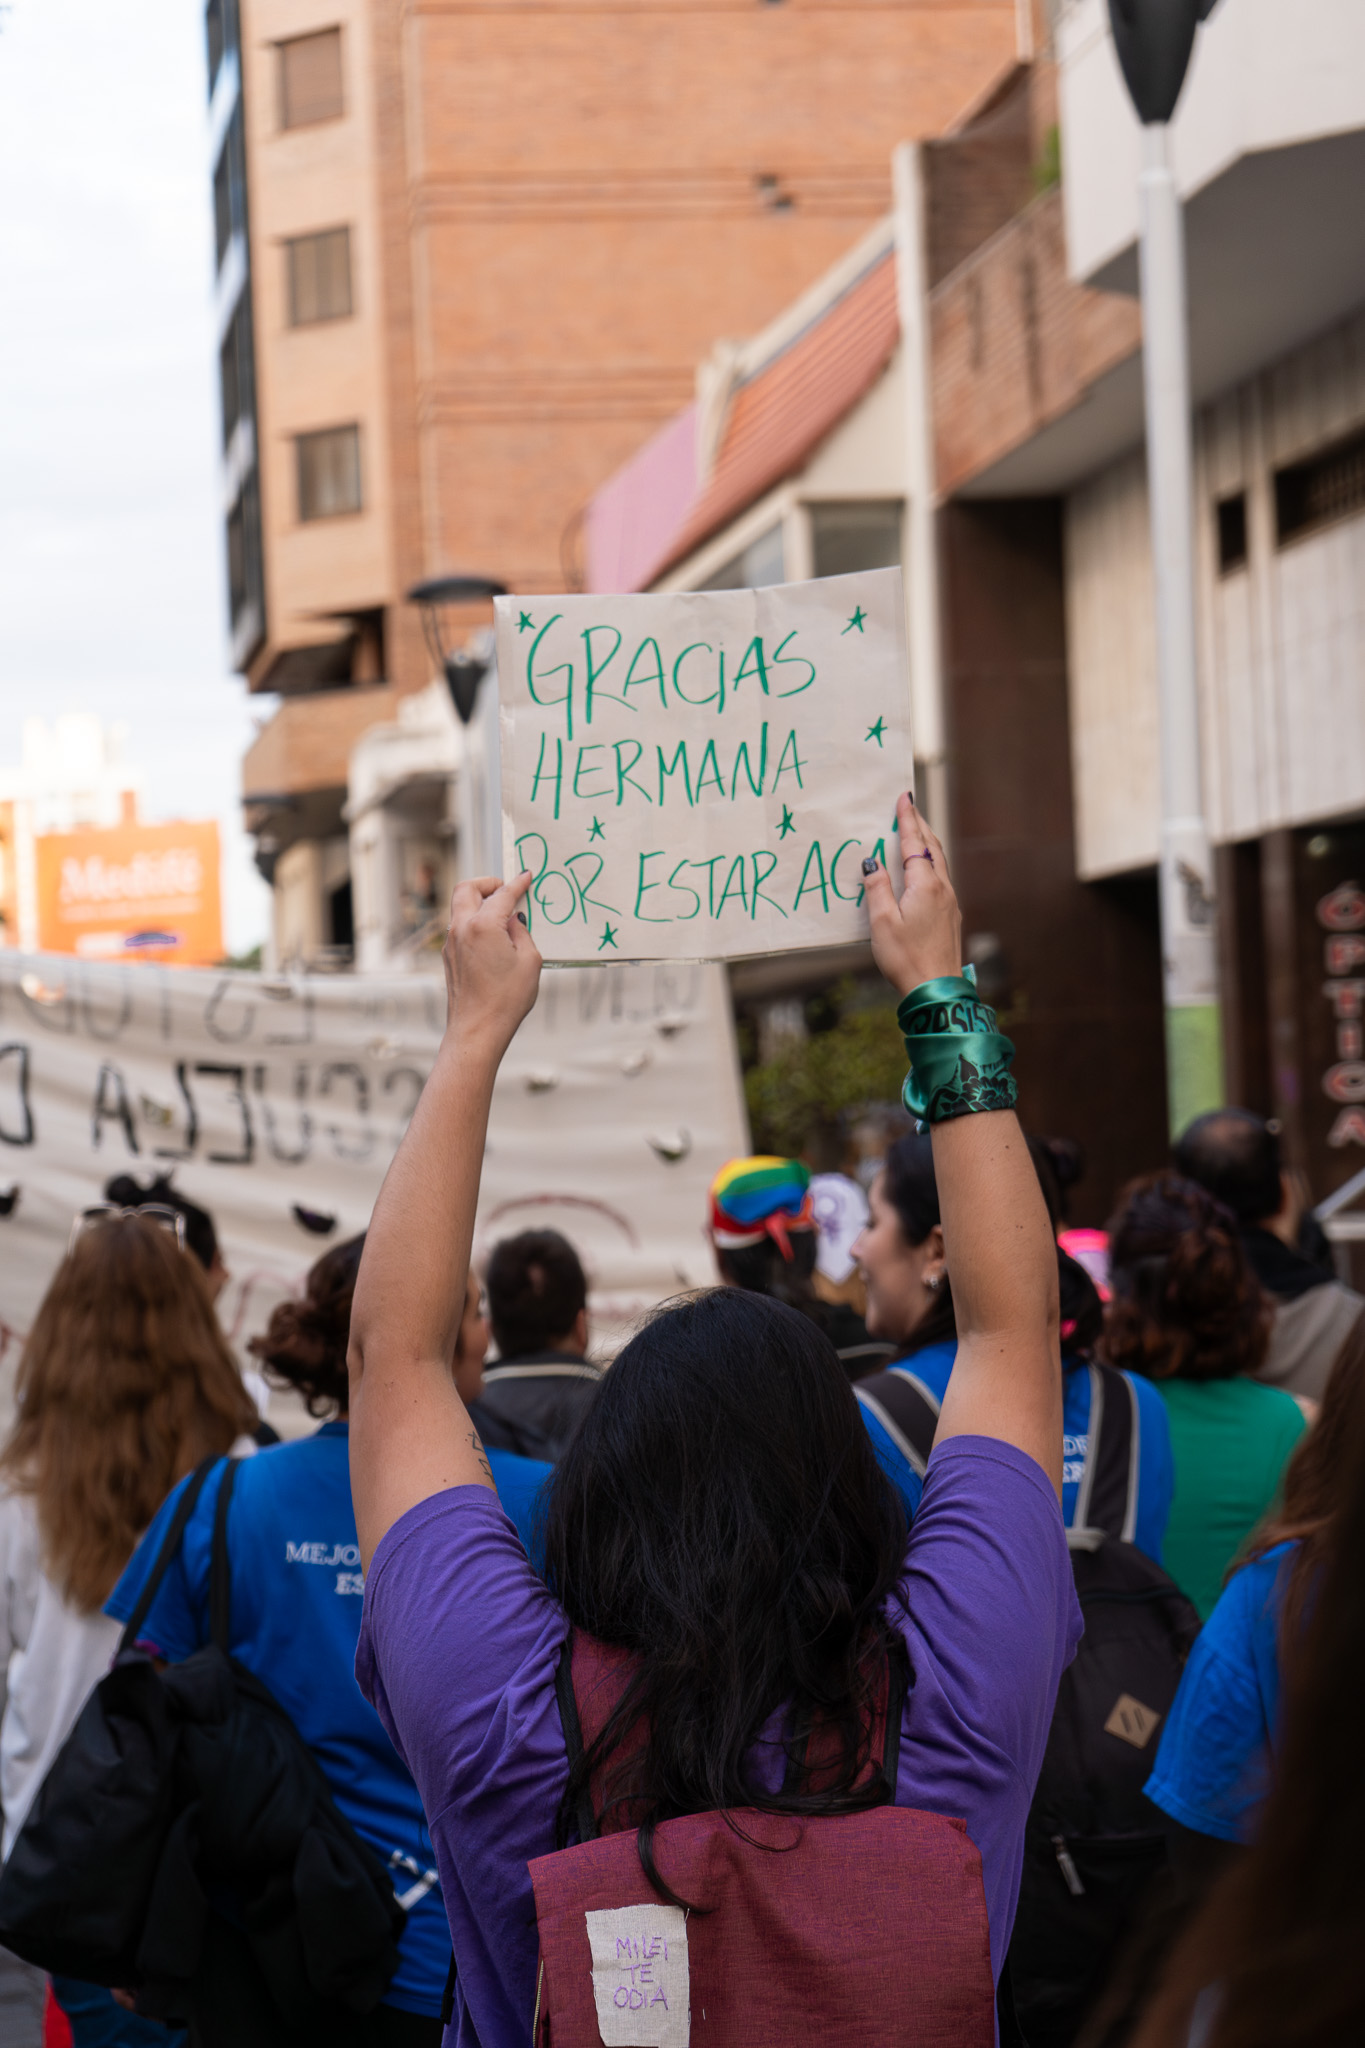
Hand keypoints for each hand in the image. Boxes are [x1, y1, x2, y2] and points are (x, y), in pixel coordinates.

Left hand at [441, 873, 541, 1054]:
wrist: (477, 1030)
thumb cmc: (506, 1000)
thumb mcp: (530, 962)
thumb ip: (522, 932)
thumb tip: (514, 919)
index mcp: (483, 925)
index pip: (502, 894)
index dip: (518, 883)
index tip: (527, 876)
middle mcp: (461, 929)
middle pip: (467, 888)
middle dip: (487, 883)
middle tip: (505, 889)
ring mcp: (451, 943)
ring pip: (460, 907)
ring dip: (479, 902)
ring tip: (502, 914)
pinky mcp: (449, 957)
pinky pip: (460, 927)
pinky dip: (474, 921)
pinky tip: (493, 935)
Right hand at [864, 794, 962, 997]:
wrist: (936, 989)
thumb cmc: (906, 958)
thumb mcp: (882, 923)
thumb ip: (877, 889)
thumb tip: (873, 863)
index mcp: (924, 886)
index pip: (914, 844)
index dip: (907, 820)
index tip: (904, 797)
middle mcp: (942, 889)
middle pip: (932, 848)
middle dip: (920, 826)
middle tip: (910, 807)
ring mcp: (950, 902)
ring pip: (939, 863)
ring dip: (927, 843)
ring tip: (917, 832)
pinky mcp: (950, 916)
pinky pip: (941, 879)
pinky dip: (931, 863)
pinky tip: (925, 870)